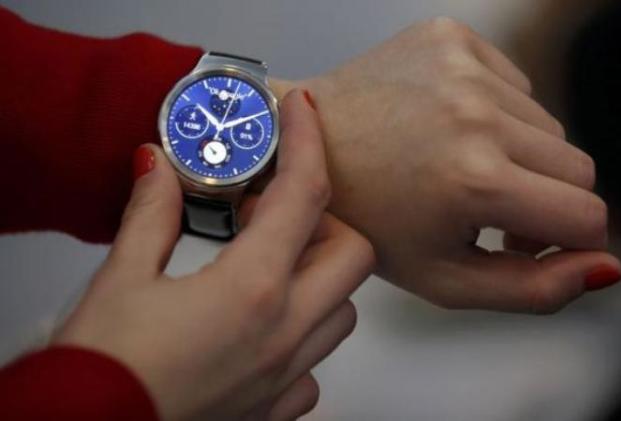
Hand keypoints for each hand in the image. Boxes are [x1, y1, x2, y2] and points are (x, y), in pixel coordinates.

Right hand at [53, 90, 374, 419]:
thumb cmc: (102, 374)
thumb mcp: (122, 278)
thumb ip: (152, 215)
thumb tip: (159, 170)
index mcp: (250, 290)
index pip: (303, 194)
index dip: (307, 141)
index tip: (302, 112)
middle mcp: (282, 334)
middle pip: (353, 254)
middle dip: (325, 220)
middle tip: (275, 210)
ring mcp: (284, 374)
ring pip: (343, 311)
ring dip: (319, 276)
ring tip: (269, 264)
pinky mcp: (273, 407)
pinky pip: (315, 365)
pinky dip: (302, 336)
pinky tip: (262, 326)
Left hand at [270, 18, 620, 312]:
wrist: (305, 147)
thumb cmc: (366, 218)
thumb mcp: (443, 279)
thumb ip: (533, 289)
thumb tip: (605, 268)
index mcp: (474, 181)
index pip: (587, 216)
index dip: (572, 241)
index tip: (536, 242)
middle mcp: (475, 115)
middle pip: (578, 168)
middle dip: (547, 200)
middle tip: (494, 213)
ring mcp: (463, 67)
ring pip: (549, 126)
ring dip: (520, 157)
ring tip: (464, 171)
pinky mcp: (451, 38)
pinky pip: (515, 86)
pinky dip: (496, 115)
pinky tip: (450, 131)